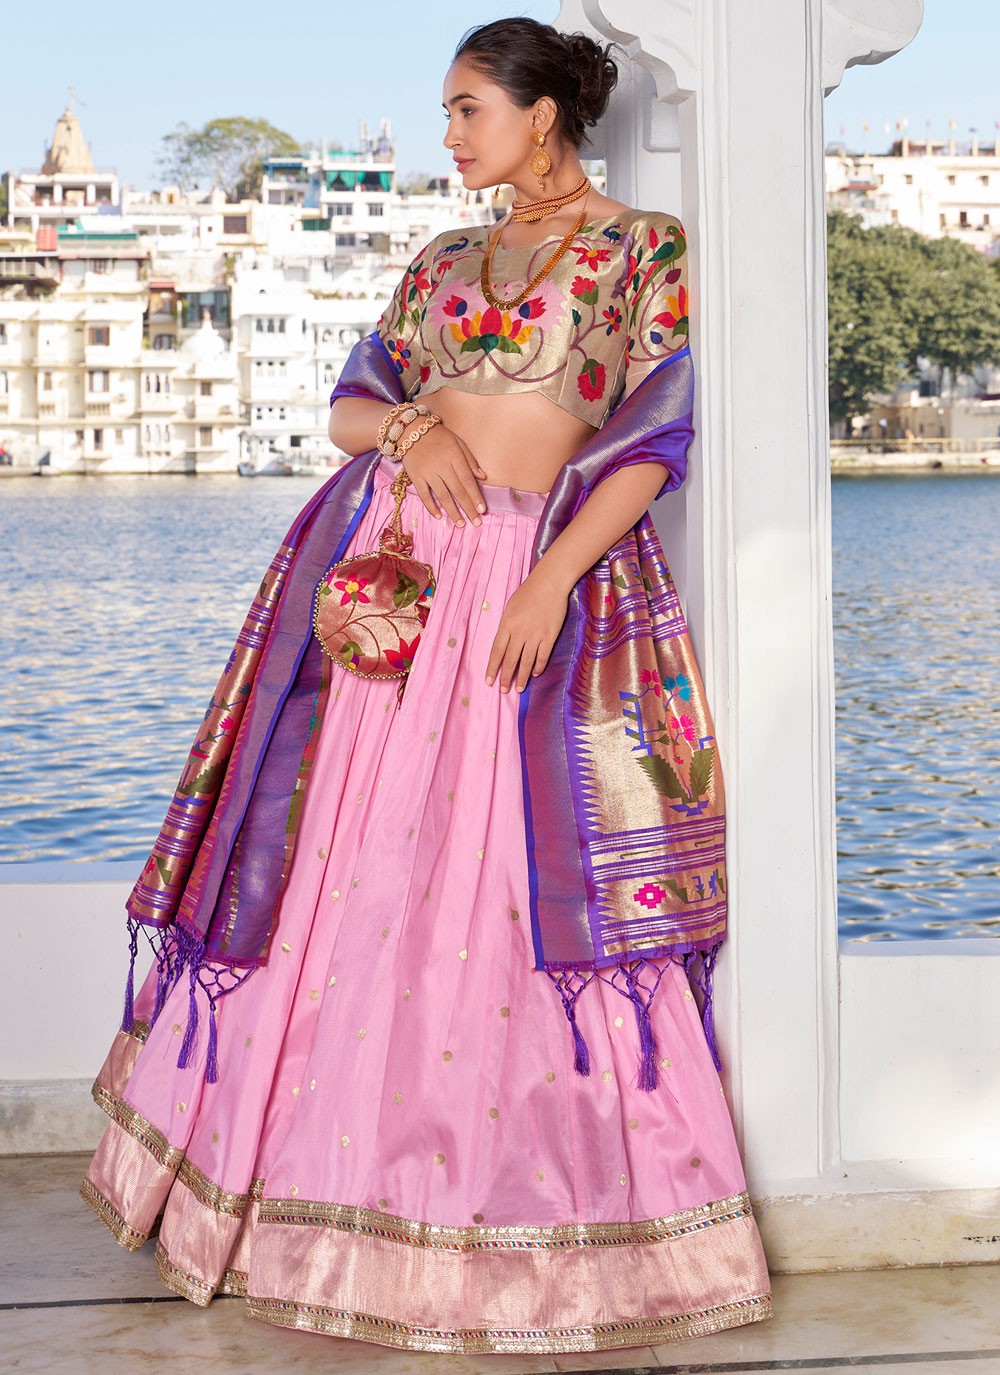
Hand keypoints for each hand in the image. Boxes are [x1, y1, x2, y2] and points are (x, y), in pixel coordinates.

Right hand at [401, 420, 488, 526]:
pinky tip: (439, 516)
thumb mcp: (458, 442)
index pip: (467, 480)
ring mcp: (428, 472)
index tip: (482, 510)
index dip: (475, 496)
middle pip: (457, 491)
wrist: (410, 430)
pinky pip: (424, 495)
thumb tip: (483, 477)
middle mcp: (442, 466)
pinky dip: (431, 506)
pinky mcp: (415, 477)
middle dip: (468, 508)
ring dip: (452, 511)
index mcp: (454, 457)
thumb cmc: (438, 436)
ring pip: (442, 496)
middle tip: (476, 522)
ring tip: (460, 524)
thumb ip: (470, 459)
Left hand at [485, 568, 569, 692]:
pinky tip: (535, 674)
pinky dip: (538, 667)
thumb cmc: (527, 593)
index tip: (489, 681)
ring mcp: (535, 636)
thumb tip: (504, 644)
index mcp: (507, 625)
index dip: (492, 668)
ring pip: (526, 662)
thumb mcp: (510, 608)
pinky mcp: (549, 636)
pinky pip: (542, 656)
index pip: (497, 652)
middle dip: (506, 677)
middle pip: (511, 660)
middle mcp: (519, 633)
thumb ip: (506, 626)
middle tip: (503, 690)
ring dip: (522, 677)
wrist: (549, 584)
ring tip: (519, 689)